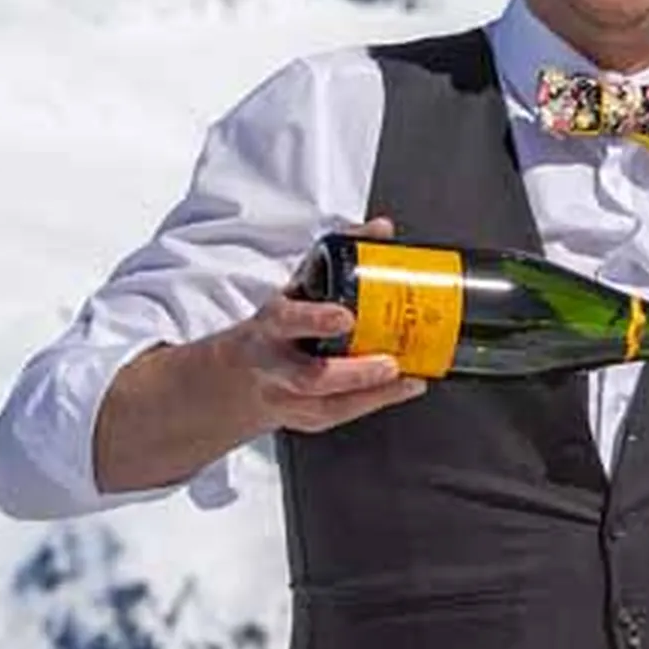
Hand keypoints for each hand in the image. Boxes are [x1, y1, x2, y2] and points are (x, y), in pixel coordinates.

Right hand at [228, 212, 423, 435]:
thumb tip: (380, 230)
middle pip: (311, 377)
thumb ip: (338, 255)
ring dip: (374, 394)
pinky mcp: (307, 418)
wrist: (241, 376)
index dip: (316, 321)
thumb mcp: (297, 287)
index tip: (345, 318)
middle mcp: (276, 366)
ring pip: (330, 405)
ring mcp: (290, 398)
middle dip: (353, 373)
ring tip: (408, 379)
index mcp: (272, 325)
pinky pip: (341, 414)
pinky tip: (403, 388)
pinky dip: (376, 402)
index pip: (288, 322)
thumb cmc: (278, 327)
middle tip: (389, 363)